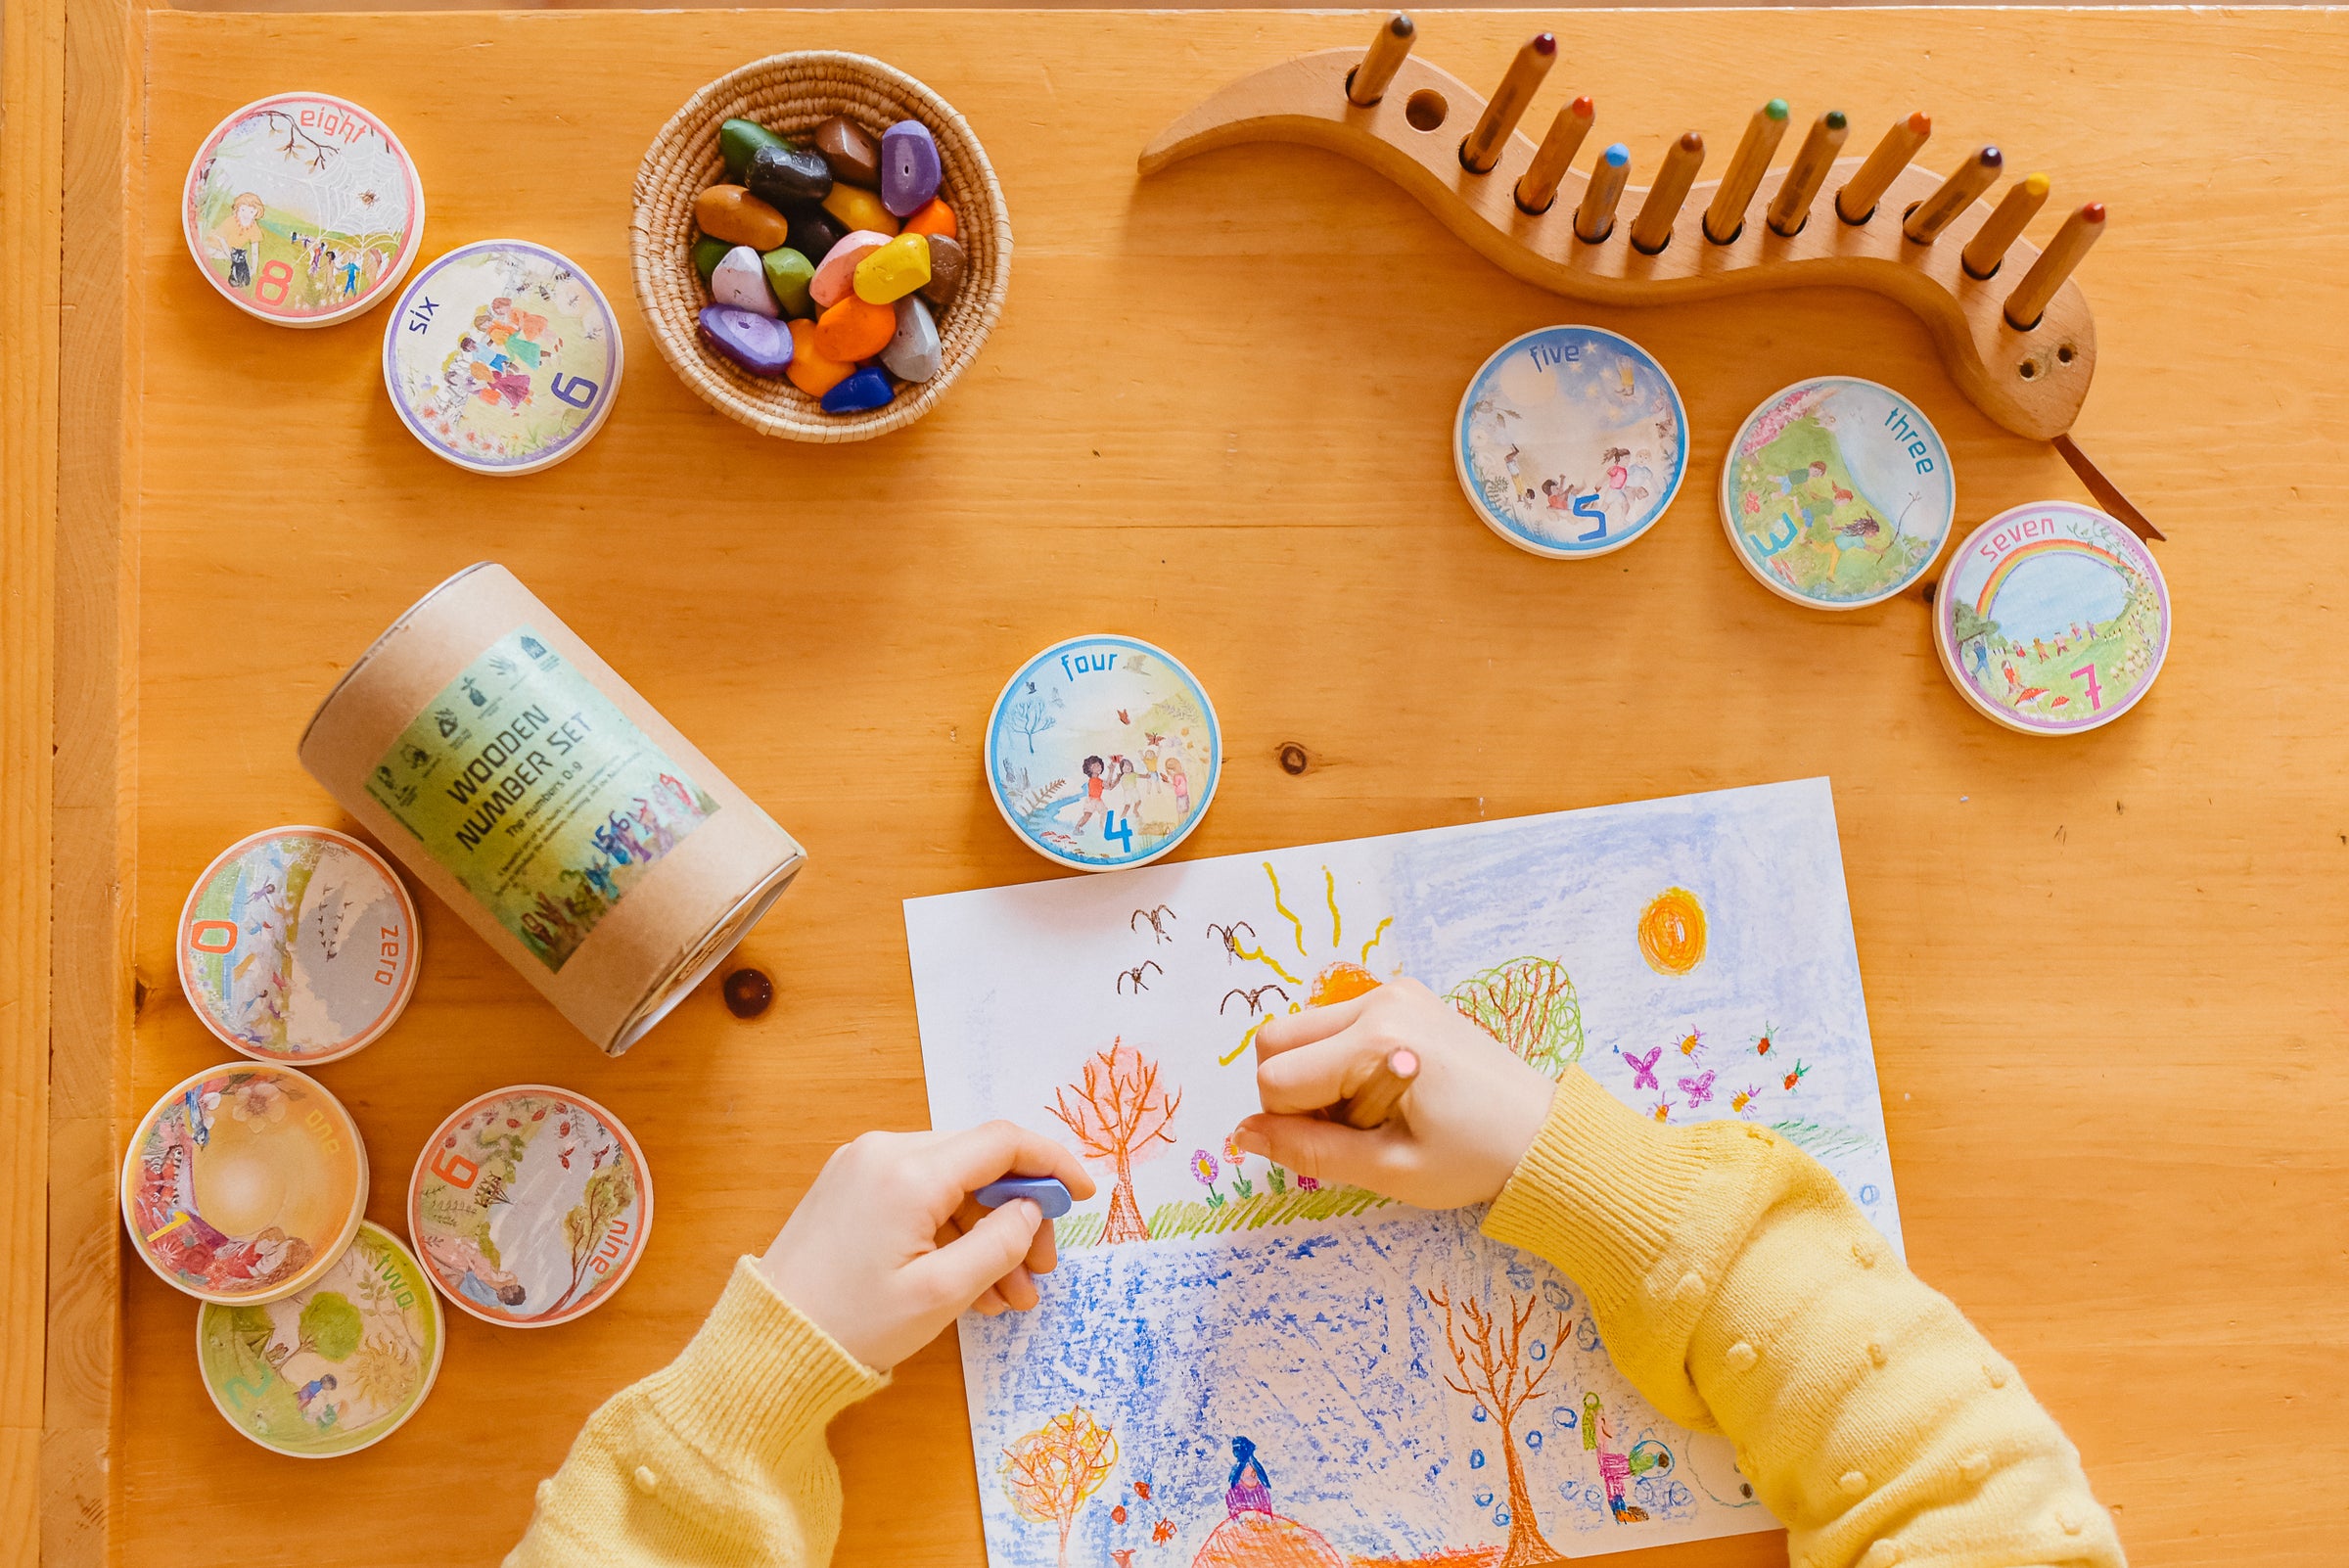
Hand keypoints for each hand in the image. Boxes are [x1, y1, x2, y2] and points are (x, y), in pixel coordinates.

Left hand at [756, 1122, 1096, 1370]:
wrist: (766, 1348)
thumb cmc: (853, 1324)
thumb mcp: (941, 1293)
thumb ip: (999, 1243)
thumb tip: (1031, 1210)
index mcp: (909, 1171)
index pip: (1002, 1142)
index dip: (1052, 1164)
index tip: (1083, 1196)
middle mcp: (884, 1152)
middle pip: (979, 1164)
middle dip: (1019, 1215)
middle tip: (1040, 1273)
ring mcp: (862, 1167)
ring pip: (952, 1185)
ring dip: (987, 1233)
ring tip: (1008, 1296)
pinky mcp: (849, 1188)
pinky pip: (920, 1197)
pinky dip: (951, 1233)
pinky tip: (971, 1284)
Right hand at [1233, 977, 1556, 1209]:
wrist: (1542, 1135)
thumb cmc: (1473, 1159)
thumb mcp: (1388, 1169)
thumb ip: (1308, 1151)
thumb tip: (1242, 1136)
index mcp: (1376, 1043)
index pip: (1276, 1079)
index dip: (1292, 1124)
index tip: (1346, 1142)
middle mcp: (1379, 1002)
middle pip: (1275, 1040)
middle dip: (1293, 1091)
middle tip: (1351, 1126)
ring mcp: (1393, 991)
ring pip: (1300, 1028)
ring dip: (1315, 1074)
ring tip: (1372, 1109)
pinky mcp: (1404, 994)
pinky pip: (1335, 1021)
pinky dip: (1338, 1057)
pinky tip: (1385, 1088)